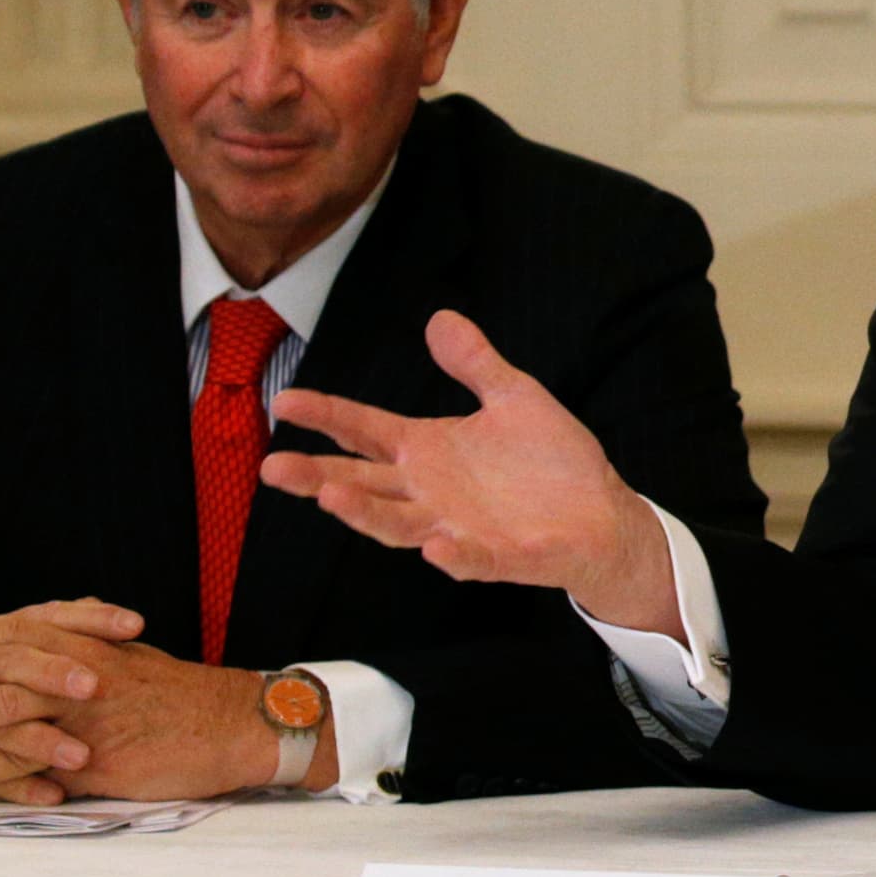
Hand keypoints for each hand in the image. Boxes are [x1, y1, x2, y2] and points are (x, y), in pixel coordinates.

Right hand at [0, 597, 145, 805]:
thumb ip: (43, 629)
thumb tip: (96, 605)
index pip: (44, 619)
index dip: (89, 621)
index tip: (136, 625)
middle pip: (16, 663)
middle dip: (55, 673)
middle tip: (97, 685)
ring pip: (0, 721)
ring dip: (41, 740)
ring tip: (83, 756)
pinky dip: (16, 784)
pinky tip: (52, 795)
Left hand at [0, 613, 297, 799]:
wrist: (238, 728)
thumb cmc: (193, 702)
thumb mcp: (142, 669)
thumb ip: (100, 665)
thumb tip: (71, 669)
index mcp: (96, 648)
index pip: (25, 628)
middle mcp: (84, 673)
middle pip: (3, 661)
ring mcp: (84, 714)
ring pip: (4, 710)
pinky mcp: (90, 756)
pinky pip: (24, 763)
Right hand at [262, 311, 681, 636]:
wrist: (604, 514)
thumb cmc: (551, 462)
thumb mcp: (513, 397)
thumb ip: (474, 364)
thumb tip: (439, 317)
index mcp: (429, 451)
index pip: (365, 430)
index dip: (326, 416)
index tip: (283, 401)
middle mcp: (432, 492)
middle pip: (364, 483)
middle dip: (317, 476)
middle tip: (271, 467)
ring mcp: (463, 527)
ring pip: (401, 525)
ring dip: (367, 514)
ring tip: (330, 495)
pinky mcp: (504, 557)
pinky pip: (473, 559)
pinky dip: (454, 555)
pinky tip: (437, 545)